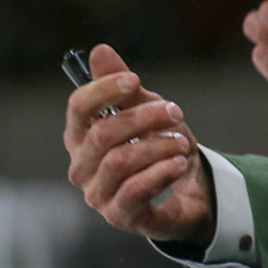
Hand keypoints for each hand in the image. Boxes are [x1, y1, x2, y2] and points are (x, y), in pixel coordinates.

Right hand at [63, 44, 213, 245]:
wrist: (189, 188)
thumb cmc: (159, 144)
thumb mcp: (148, 109)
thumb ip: (124, 84)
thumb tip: (99, 50)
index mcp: (81, 137)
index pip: (78, 108)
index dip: (104, 90)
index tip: (135, 80)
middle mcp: (82, 168)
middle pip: (102, 134)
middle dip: (144, 117)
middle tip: (175, 112)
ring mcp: (99, 196)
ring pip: (120, 161)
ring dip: (158, 146)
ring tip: (182, 143)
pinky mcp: (121, 217)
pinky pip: (136, 190)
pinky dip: (163, 171)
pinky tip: (180, 163)